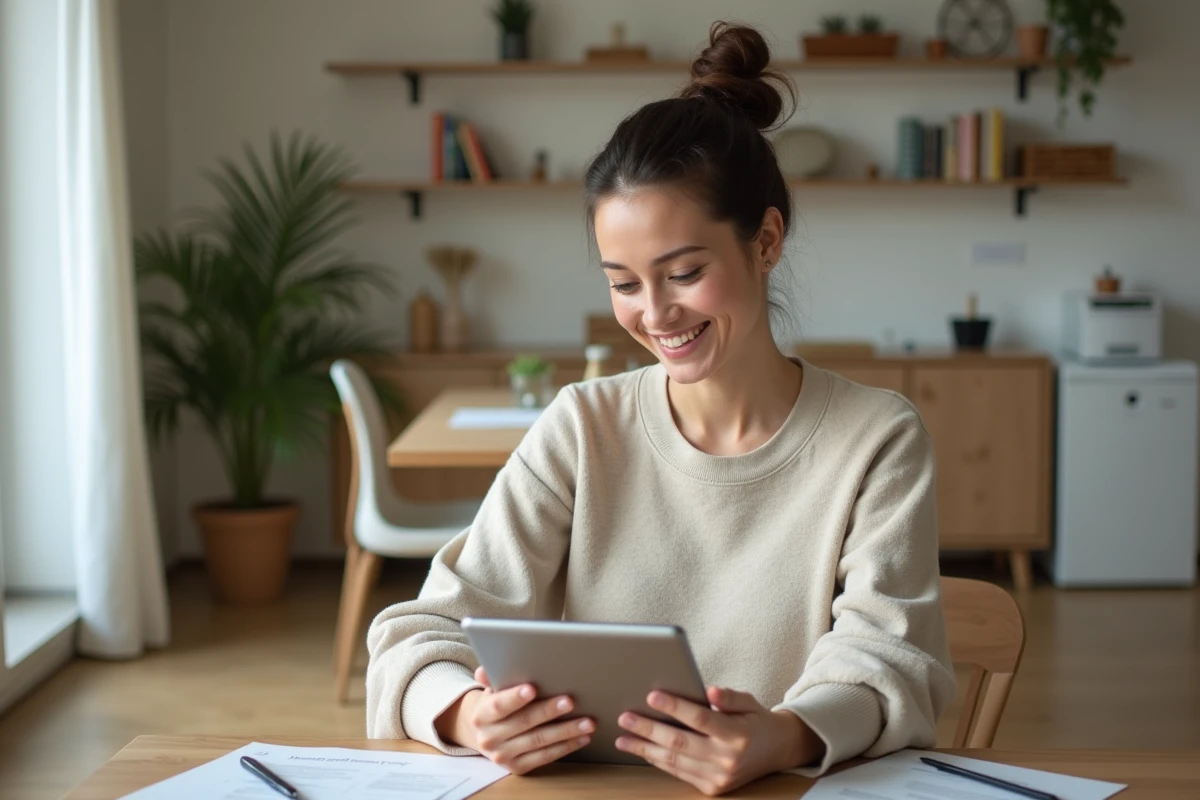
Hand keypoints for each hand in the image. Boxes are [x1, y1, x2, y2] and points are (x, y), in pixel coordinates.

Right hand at [433, 667, 594, 773]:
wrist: (485, 736)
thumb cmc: (495, 706)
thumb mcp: (491, 691)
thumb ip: (492, 679)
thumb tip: (484, 670)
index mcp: (481, 716)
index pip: (498, 706)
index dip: (514, 698)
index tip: (532, 688)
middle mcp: (490, 738)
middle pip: (523, 723)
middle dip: (548, 711)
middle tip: (570, 701)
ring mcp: (504, 756)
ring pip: (539, 741)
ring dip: (566, 731)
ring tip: (587, 722)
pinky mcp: (518, 768)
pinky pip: (545, 757)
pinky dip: (566, 747)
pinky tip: (582, 737)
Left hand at [615, 686, 823, 795]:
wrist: (777, 751)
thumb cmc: (756, 720)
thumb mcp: (748, 702)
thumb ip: (728, 697)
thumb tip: (709, 690)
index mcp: (738, 734)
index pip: (701, 719)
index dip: (675, 707)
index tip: (652, 695)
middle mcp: (728, 759)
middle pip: (681, 742)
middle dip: (649, 729)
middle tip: (626, 717)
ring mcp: (719, 777)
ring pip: (675, 762)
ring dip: (645, 749)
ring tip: (623, 737)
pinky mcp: (712, 788)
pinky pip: (679, 773)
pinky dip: (658, 761)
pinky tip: (642, 749)